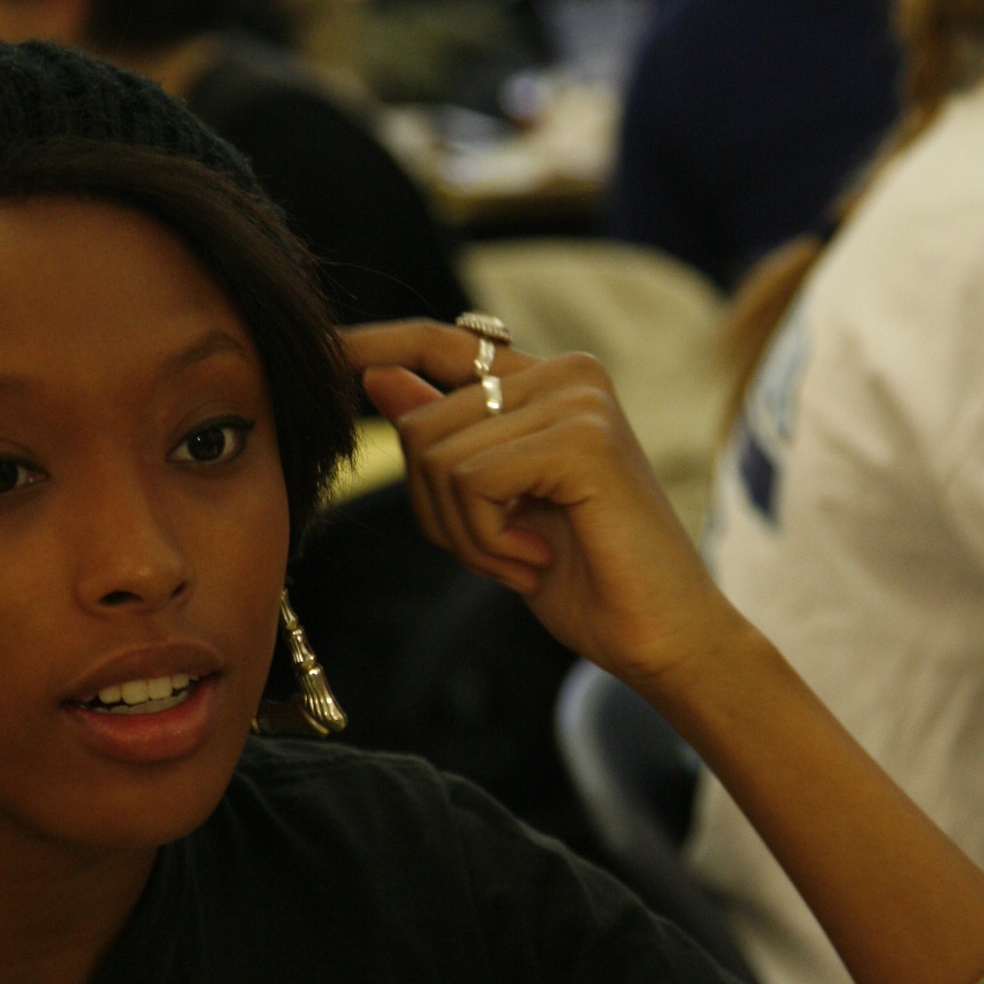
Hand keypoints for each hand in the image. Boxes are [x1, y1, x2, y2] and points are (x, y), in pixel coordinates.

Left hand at [342, 319, 738, 689]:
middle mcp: (568, 373)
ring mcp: (578, 400)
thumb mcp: (494, 508)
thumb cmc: (589, 582)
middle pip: (420, 424)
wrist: (665, 639)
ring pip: (437, 456)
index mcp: (550, 381)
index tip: (318, 353)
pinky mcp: (582, 440)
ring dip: (465, 535)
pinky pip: (471, 481)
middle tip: (506, 552)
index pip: (440, 344)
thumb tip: (375, 376)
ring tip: (527, 556)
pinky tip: (539, 557)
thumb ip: (447, 438)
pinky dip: (487, 540)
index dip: (375, 346)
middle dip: (440, 513)